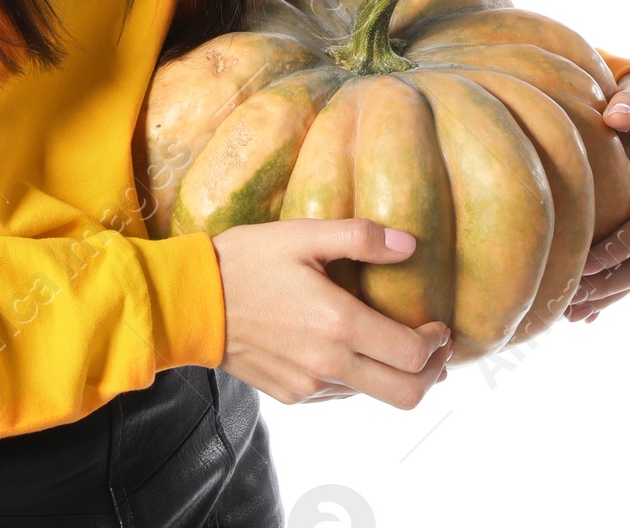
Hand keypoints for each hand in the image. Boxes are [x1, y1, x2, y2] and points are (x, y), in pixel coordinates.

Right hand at [212, 218, 451, 407]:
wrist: (191, 303)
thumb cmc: (244, 260)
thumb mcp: (301, 235)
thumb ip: (359, 237)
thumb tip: (409, 243)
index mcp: (338, 323)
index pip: (412, 354)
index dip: (436, 343)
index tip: (438, 325)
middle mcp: (329, 364)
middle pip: (405, 394)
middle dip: (430, 374)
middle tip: (434, 349)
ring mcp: (309, 385)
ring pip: (371, 395)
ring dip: (392, 375)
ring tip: (392, 345)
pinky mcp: (291, 395)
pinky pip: (338, 394)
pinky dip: (355, 376)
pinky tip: (345, 348)